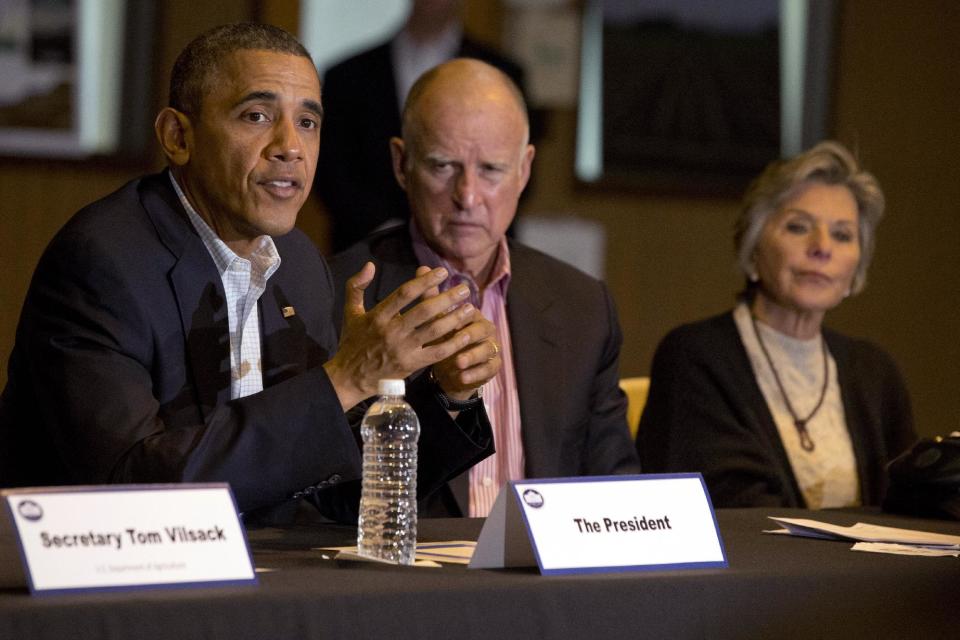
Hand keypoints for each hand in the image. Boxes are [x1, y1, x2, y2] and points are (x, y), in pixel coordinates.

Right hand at [323, 262, 480, 409]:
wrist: (350, 378)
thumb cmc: (352, 342)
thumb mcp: (350, 312)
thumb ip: (356, 286)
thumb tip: (370, 265)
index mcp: (378, 316)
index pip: (405, 294)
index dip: (425, 281)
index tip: (442, 272)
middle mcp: (391, 332)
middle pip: (425, 311)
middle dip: (447, 298)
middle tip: (464, 289)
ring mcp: (403, 350)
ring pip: (434, 331)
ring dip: (455, 318)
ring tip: (470, 308)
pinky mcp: (411, 365)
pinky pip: (437, 353)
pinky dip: (453, 343)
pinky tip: (466, 334)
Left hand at [412, 266, 501, 401]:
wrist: (453, 368)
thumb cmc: (444, 338)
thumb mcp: (435, 320)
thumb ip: (429, 296)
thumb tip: (421, 267)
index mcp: (473, 315)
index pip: (470, 312)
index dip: (460, 316)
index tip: (448, 320)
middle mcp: (486, 330)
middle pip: (482, 329)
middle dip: (469, 335)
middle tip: (457, 340)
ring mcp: (491, 348)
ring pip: (487, 350)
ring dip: (472, 356)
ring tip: (458, 362)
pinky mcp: (492, 367)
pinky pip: (488, 370)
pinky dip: (476, 374)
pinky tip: (462, 377)